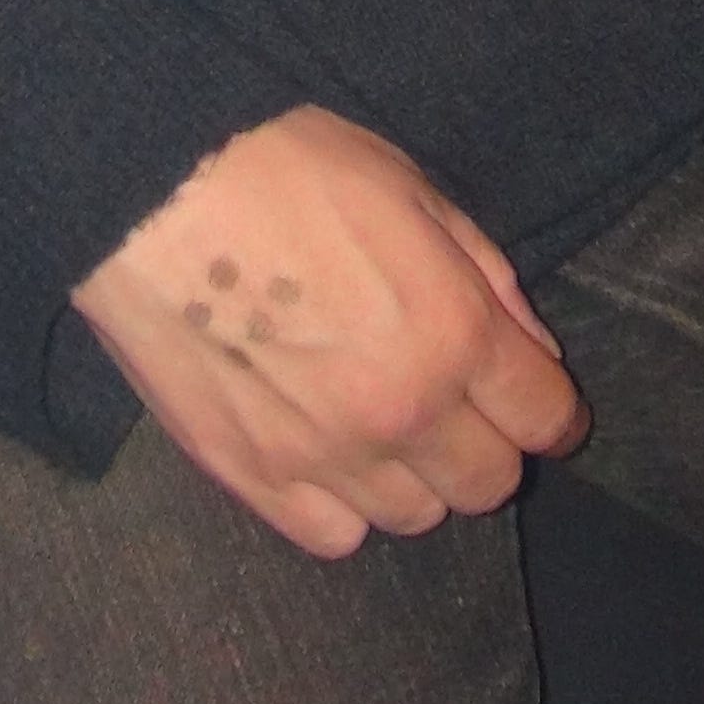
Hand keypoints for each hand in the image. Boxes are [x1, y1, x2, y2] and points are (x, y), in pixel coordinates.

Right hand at [73, 106, 587, 559]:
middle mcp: (400, 412)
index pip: (544, 417)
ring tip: (382, 422)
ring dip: (415, 475)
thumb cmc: (286, 166)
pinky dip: (343, 504)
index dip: (551, 412)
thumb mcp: (412, 189)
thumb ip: (485, 275)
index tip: (539, 405)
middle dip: (487, 444)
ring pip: (415, 518)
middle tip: (456, 403)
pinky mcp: (253, 480)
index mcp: (451, 333)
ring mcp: (324, 456)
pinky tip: (326, 450)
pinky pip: (334, 536)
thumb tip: (529, 347)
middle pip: (488, 485)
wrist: (152, 187)